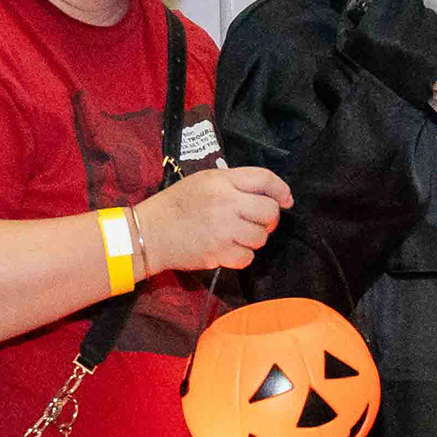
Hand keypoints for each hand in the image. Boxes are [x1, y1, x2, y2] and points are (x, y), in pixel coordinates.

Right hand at [136, 165, 292, 273]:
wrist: (149, 232)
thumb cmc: (176, 205)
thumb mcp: (203, 181)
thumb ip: (233, 184)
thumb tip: (267, 196)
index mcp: (221, 181)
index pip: (264, 179)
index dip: (281, 190)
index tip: (286, 200)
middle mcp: (226, 202)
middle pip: (270, 211)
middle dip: (269, 219)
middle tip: (257, 222)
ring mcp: (223, 229)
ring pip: (261, 237)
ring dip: (254, 239)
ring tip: (237, 235)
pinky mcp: (218, 252)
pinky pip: (248, 257)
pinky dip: (242, 256)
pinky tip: (229, 249)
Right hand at [336, 0, 436, 107]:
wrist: (377, 111)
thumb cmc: (355, 77)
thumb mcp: (345, 42)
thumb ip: (357, 12)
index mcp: (375, 29)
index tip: (384, 1)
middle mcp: (403, 34)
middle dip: (405, 4)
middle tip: (398, 15)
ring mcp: (424, 47)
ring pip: (429, 16)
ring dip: (420, 19)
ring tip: (411, 32)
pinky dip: (430, 36)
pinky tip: (420, 46)